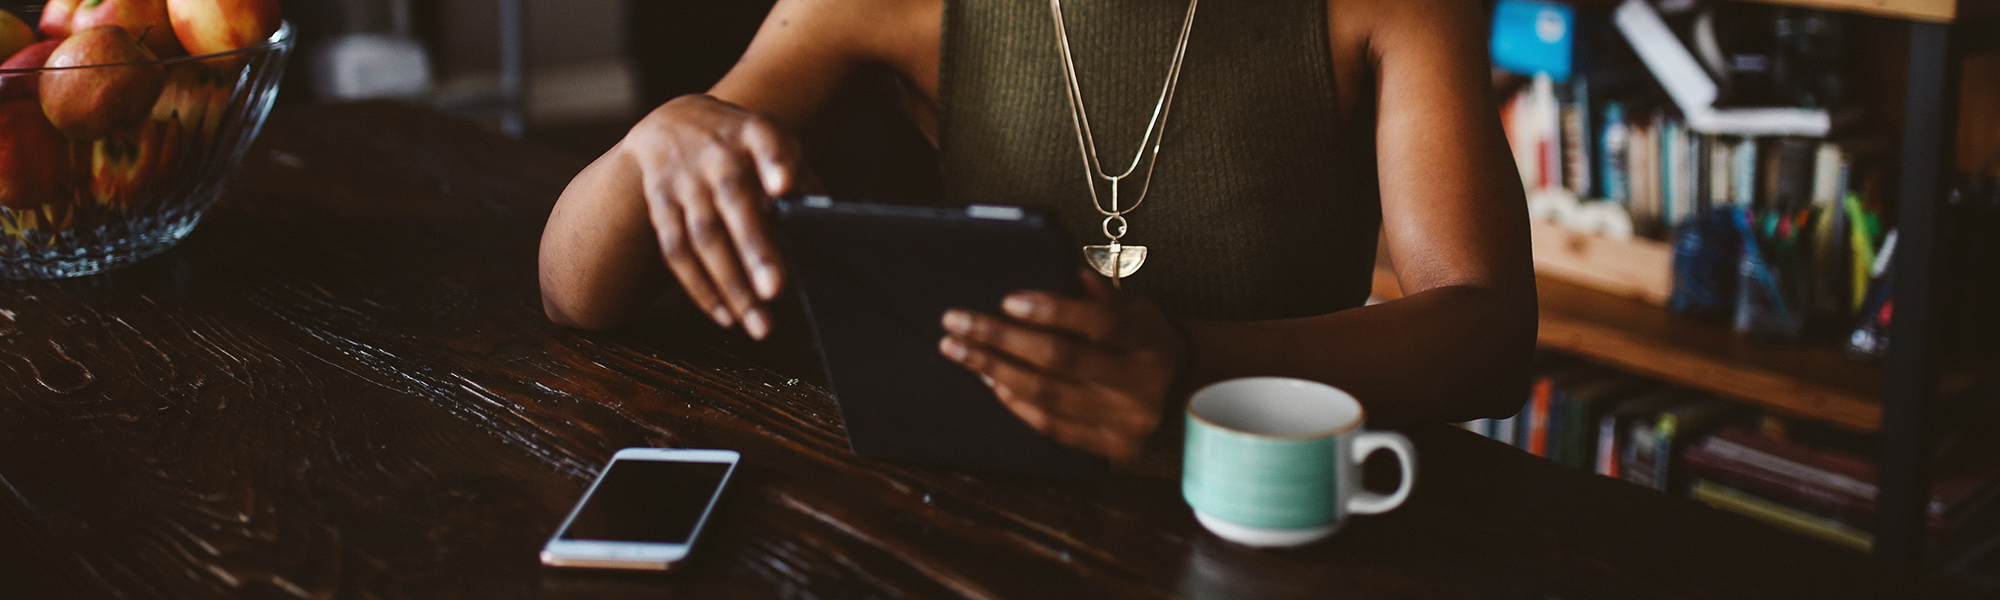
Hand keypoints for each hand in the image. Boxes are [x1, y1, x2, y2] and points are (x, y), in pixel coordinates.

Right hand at [618, 94, 799, 338]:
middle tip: (775, 290)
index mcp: (752, 133)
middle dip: (754, 248)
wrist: (670, 123)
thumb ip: (799, 176)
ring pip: (704, 237)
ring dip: (730, 283)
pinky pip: (676, 252)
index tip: (784, 187)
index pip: (766, 142)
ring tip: (758, 322)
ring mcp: (684, 181)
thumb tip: (825, 219)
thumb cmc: (739, 142)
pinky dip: (700, 288)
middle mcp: (715, 154)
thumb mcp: (771, 141)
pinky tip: (726, 315)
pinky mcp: (661, 206)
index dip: (775, 163)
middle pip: (733, 201)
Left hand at [937, 271, 1186, 459]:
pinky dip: (1016, 404)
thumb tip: (1063, 275)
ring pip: (1048, 395)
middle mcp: (1139, 381)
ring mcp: (1126, 419)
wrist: (1182, 386)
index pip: (1097, 321)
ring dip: (995, 371)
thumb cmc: (1143, 337)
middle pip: (1060, 358)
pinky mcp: (1113, 446)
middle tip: (956, 323)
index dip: (1051, 310)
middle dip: (1000, 339)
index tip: (1007, 300)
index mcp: (1146, 337)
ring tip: (960, 352)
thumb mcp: (1134, 306)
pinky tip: (991, 383)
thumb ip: (1100, 295)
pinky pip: (1053, 427)